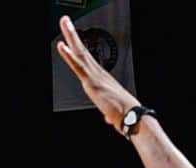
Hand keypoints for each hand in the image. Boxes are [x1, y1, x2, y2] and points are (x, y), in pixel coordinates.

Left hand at [55, 14, 138, 129]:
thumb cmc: (125, 116)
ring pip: (80, 53)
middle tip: (65, 20)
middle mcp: (98, 74)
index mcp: (102, 78)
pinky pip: (79, 67)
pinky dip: (70, 56)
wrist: (132, 117)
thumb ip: (109, 115)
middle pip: (83, 50)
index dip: (78, 48)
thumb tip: (109, 120)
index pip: (86, 60)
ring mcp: (95, 76)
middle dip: (73, 35)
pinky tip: (63, 46)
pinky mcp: (92, 83)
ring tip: (64, 23)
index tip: (71, 36)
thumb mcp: (113, 114)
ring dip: (71, 37)